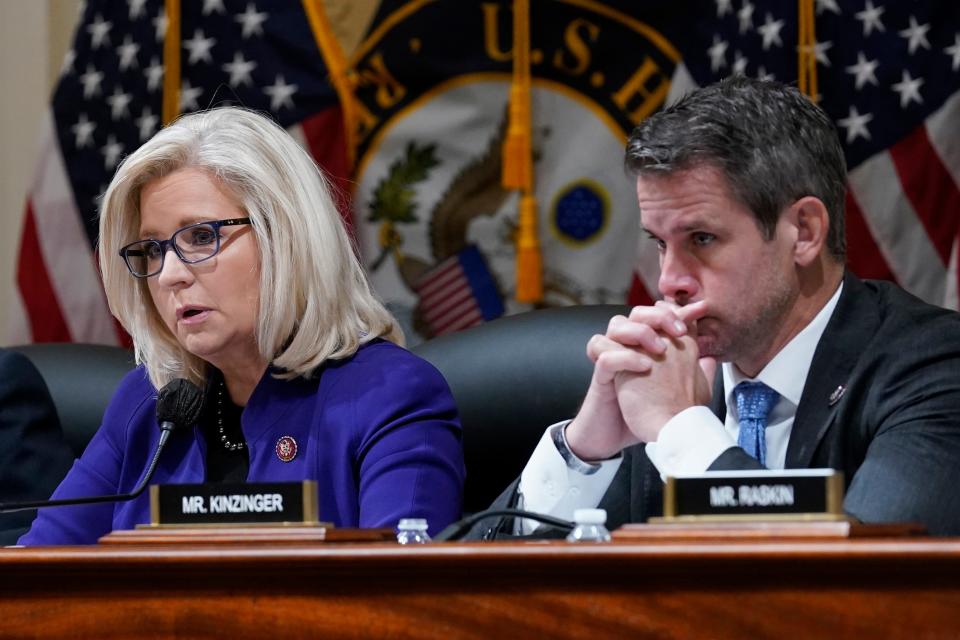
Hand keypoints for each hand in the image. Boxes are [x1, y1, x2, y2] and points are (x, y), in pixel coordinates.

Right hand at [564, 301, 708, 460]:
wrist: (619, 440)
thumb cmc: (645, 415)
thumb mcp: (676, 392)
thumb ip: (692, 374)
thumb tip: (710, 359)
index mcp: (645, 348)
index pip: (658, 316)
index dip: (678, 309)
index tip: (700, 309)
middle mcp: (628, 349)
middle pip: (636, 313)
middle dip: (658, 316)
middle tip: (678, 331)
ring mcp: (613, 361)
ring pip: (615, 325)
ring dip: (639, 331)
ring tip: (659, 349)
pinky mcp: (601, 378)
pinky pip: (605, 355)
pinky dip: (624, 356)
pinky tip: (645, 366)